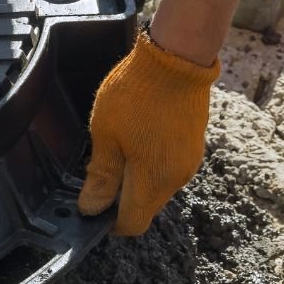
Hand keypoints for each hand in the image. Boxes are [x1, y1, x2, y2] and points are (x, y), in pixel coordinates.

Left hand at [76, 32, 221, 235]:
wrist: (177, 59)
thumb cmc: (137, 94)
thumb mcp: (106, 135)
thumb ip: (101, 176)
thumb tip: (91, 208)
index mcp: (153, 181)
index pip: (133, 223)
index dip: (109, 222)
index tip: (91, 206)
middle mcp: (176, 179)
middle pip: (144, 207)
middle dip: (119, 199)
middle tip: (95, 171)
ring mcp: (188, 162)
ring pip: (155, 187)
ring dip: (133, 179)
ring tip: (113, 149)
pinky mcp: (193, 147)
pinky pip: (166, 168)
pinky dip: (148, 164)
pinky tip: (133, 139)